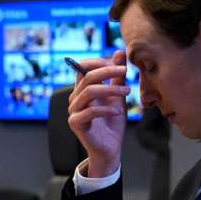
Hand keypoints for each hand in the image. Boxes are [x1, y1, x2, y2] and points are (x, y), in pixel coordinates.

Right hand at [67, 50, 129, 177]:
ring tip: (127, 92)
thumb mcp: (118, 95)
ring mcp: (73, 110)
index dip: (98, 62)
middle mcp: (75, 98)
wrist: (110, 148)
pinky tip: (118, 112)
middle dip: (107, 71)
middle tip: (125, 71)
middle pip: (87, 77)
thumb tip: (119, 52)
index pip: (82, 68)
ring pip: (89, 92)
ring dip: (110, 89)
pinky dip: (106, 109)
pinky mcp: (75, 123)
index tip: (118, 64)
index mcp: (82, 90)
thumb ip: (117, 77)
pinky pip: (90, 111)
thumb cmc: (112, 122)